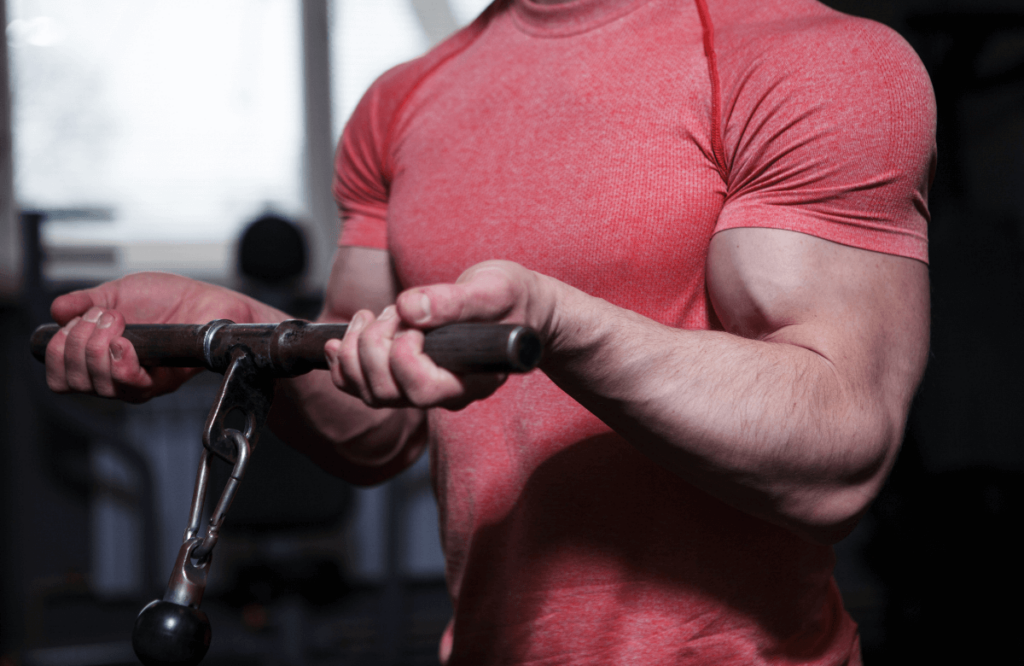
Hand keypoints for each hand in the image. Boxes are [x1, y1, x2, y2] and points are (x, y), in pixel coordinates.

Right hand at [44, 272, 260, 402]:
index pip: (59, 377)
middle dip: (77, 341)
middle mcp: (115, 377)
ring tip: (117, 320)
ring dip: (97, 345)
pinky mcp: (160, 383)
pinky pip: (127, 383)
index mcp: (99, 359)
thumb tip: (56, 312)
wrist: (207, 302)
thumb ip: (84, 301)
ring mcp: (138, 382)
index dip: (56, 350)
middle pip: (73, 381)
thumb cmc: (168, 299)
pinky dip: (119, 359)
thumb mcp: (117, 292)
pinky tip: (125, 340)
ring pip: (96, 384)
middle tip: (101, 316)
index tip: (74, 321)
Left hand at [324, 260, 555, 409]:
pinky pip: (361, 386)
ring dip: (356, 351)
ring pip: (370, 393)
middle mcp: (445, 392)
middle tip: (390, 311)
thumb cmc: (512, 300)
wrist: (517, 307)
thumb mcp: (494, 289)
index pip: (423, 389)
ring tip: (371, 316)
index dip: (404, 356)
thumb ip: (455, 300)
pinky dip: (343, 363)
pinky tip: (344, 337)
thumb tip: (411, 308)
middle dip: (374, 347)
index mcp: (471, 379)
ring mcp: (422, 388)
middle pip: (388, 394)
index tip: (413, 321)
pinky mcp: (404, 376)